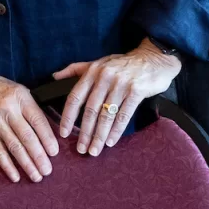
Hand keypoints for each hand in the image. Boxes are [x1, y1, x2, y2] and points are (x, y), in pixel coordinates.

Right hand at [0, 68, 58, 182]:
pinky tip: (15, 176)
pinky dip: (7, 166)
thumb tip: (44, 127)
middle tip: (48, 170)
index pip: (37, 120)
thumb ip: (28, 105)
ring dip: (27, 164)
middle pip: (27, 137)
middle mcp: (8, 110)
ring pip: (14, 147)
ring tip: (37, 176)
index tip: (54, 152)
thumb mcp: (15, 88)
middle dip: (39, 156)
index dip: (47, 138)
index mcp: (19, 97)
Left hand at [52, 39, 182, 155]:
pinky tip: (111, 141)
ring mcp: (121, 84)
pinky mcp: (137, 91)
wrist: (153, 58)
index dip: (68, 117)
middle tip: (81, 149)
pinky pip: (124, 114)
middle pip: (90, 110)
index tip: (64, 133)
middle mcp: (104, 77)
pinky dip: (116, 130)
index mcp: (92, 72)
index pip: (75, 97)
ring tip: (94, 150)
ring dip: (99, 135)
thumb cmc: (123, 63)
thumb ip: (76, 69)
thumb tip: (55, 76)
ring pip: (106, 115)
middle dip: (85, 132)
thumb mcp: (98, 62)